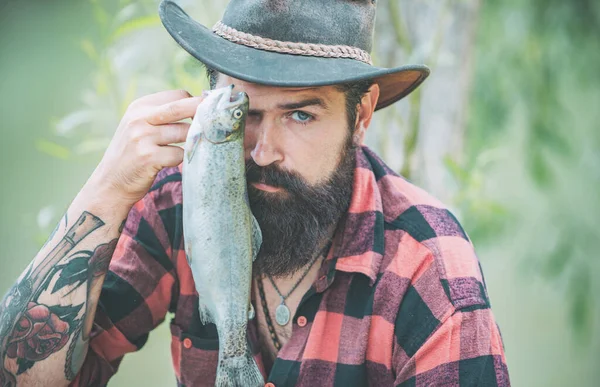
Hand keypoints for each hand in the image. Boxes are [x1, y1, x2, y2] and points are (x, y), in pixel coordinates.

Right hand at [88, 89, 203, 205]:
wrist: (110, 183)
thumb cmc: (132, 155)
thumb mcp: (138, 127)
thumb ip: (162, 116)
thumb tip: (199, 108)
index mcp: (139, 107)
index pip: (176, 95)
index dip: (194, 103)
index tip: (203, 113)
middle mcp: (139, 118)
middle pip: (181, 107)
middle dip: (202, 111)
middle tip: (217, 119)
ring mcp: (143, 137)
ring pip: (184, 132)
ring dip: (191, 141)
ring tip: (187, 148)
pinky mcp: (149, 157)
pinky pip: (179, 154)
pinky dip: (182, 159)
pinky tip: (172, 162)